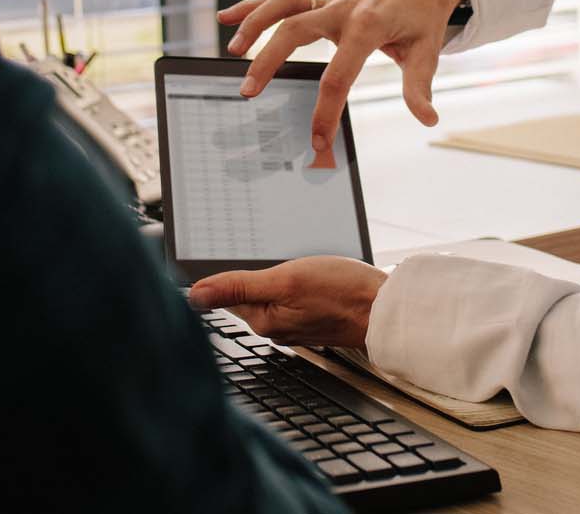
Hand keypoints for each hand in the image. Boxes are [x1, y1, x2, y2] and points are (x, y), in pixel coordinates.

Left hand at [187, 256, 388, 349]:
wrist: (386, 309)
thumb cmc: (343, 292)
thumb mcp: (286, 280)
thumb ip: (239, 287)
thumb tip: (193, 296)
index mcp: (264, 322)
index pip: (227, 294)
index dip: (225, 271)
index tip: (227, 251)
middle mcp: (276, 328)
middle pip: (248, 294)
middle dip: (254, 273)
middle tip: (270, 254)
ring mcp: (295, 325)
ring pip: (272, 294)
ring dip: (276, 277)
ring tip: (294, 264)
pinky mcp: (312, 319)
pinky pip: (291, 298)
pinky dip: (294, 284)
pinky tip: (309, 275)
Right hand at [219, 0, 466, 165]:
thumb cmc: (423, 13)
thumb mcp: (428, 50)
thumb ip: (419, 86)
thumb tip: (426, 118)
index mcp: (368, 26)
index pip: (339, 74)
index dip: (326, 111)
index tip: (317, 140)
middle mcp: (341, 9)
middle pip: (295, 31)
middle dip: (269, 61)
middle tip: (249, 92)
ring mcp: (328, 1)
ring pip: (282, 6)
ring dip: (254, 24)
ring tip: (232, 52)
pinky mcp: (320, 1)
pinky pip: (282, 0)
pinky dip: (253, 6)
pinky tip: (226, 18)